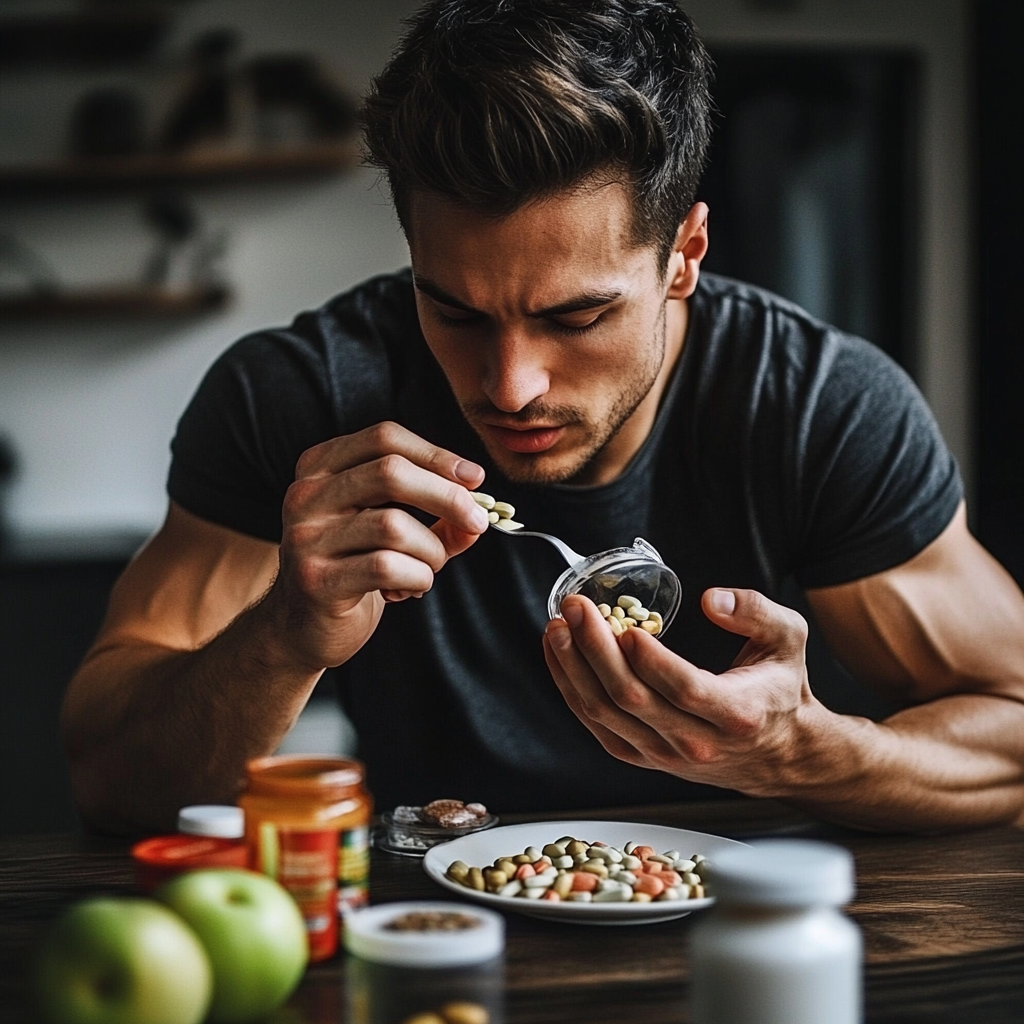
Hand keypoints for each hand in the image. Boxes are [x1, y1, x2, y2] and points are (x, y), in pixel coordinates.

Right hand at [263, 421, 489, 669]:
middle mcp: (306, 495)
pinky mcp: (316, 580)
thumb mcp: (394, 531)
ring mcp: (306, 537)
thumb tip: (478, 514)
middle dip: (447, 496)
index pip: (385, 438)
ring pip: (394, 525)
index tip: (475, 478)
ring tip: (429, 567)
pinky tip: (410, 588)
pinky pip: (387, 567)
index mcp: (320, 467)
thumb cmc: (355, 567)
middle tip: (478, 521)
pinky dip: (417, 577)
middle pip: (390, 472)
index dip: (436, 455)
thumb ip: (438, 517)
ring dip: (431, 550)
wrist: (303, 627)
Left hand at [542, 588, 834, 795]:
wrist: (779, 752)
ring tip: (558, 628)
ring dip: (573, 669)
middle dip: (595, 649)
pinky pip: (596, 726)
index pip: (684, 689)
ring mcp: (665, 755)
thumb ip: (757, 611)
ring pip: (606, 715)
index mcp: (737, 713)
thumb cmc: (779, 688)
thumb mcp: (789, 639)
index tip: (627, 627)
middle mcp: (697, 742)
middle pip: (633, 699)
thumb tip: (712, 599)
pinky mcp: (642, 757)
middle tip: (576, 608)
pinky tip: (560, 656)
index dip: (651, 660)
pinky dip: (572, 690)